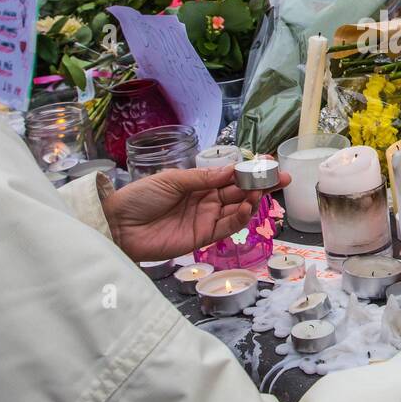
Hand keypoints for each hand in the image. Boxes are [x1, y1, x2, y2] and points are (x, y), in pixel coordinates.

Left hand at [101, 165, 291, 262]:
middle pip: (239, 192)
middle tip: (282, 178)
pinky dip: (240, 218)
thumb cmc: (140, 197)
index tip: (270, 163)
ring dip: (252, 200)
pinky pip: (226, 227)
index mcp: (197, 183)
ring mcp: (205, 219)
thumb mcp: (172, 179)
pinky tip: (247, 207)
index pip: (230, 176)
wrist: (118, 225)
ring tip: (260, 191)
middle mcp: (205, 201)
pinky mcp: (201, 238)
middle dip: (261, 185)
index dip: (250, 171)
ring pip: (237, 210)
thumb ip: (204, 178)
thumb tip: (233, 169)